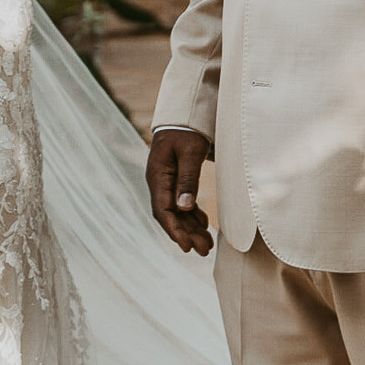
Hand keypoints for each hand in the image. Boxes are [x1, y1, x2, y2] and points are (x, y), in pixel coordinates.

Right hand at [146, 128, 213, 256]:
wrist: (184, 113)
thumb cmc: (187, 129)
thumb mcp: (190, 152)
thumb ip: (187, 179)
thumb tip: (183, 208)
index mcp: (158, 176)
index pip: (163, 211)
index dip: (174, 231)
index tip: (187, 246)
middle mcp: (159, 182)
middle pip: (170, 215)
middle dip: (186, 234)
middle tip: (204, 251)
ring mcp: (167, 181)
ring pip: (177, 211)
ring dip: (190, 228)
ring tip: (206, 244)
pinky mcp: (176, 179)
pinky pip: (182, 202)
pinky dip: (192, 215)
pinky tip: (203, 224)